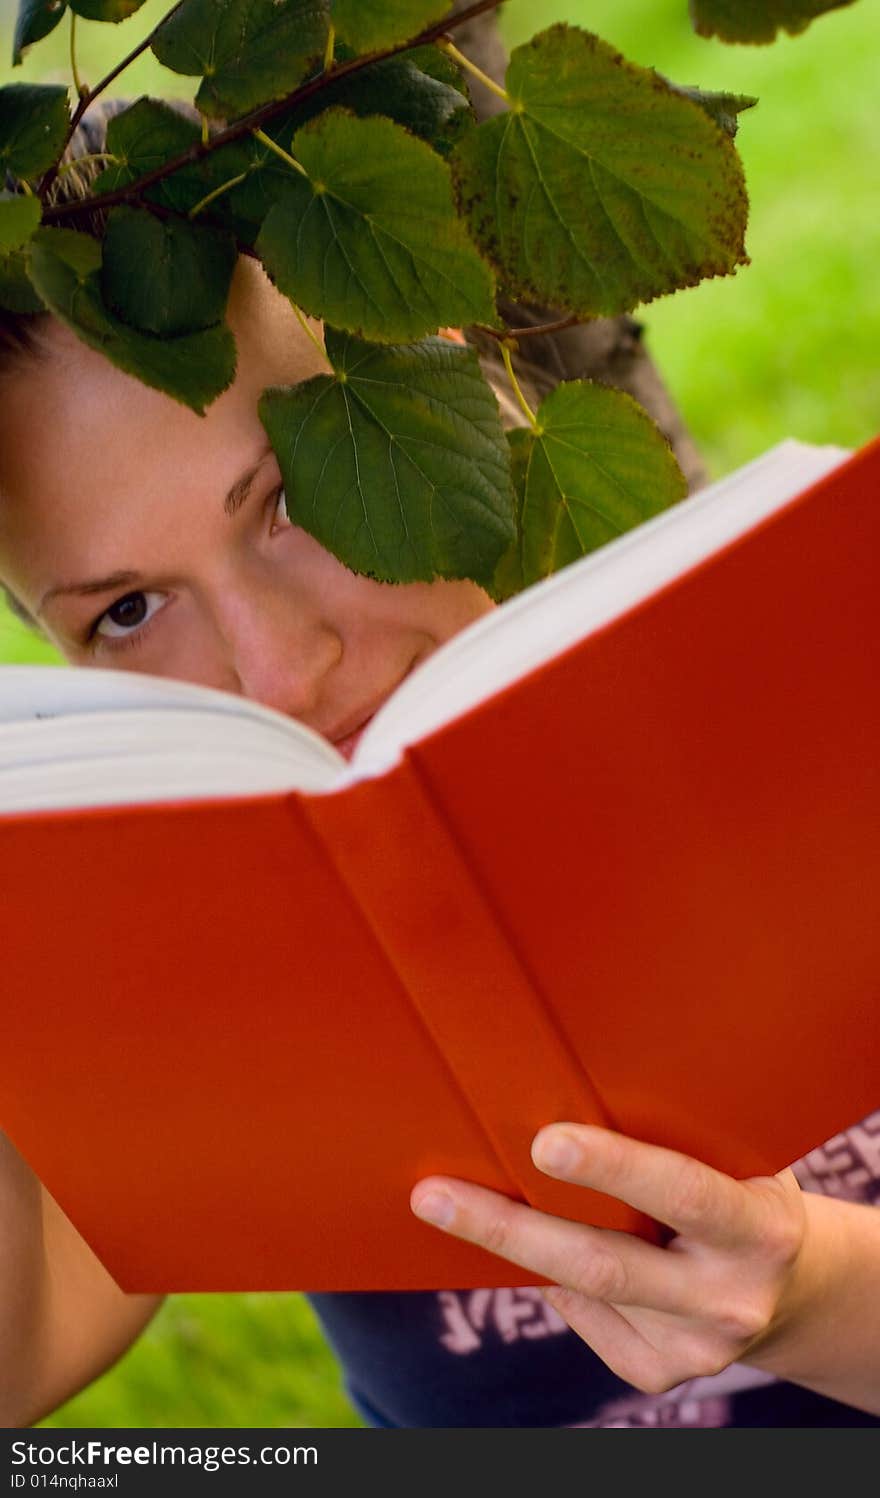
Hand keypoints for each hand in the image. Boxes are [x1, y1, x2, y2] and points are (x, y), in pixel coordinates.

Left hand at [410, 1123, 807, 1394]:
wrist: (794, 1285)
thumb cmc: (741, 1184)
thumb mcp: (736, 1155)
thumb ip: (676, 1138)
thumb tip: (557, 1095)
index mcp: (761, 1227)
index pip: (682, 1192)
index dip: (614, 1167)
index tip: (544, 1141)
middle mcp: (732, 1297)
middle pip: (603, 1264)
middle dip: (510, 1228)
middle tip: (435, 1195)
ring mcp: (697, 1347)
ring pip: (580, 1291)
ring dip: (509, 1246)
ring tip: (444, 1204)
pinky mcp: (662, 1373)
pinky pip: (583, 1317)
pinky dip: (551, 1277)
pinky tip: (541, 1244)